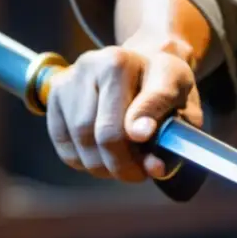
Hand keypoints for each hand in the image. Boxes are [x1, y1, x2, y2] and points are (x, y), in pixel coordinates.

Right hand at [46, 36, 202, 181]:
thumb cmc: (162, 85)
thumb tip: (151, 158)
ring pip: (82, 139)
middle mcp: (98, 63)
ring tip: (121, 168)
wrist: (139, 64)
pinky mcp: (54, 94)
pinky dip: (82, 160)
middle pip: (106, 131)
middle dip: (123, 164)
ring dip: (102, 165)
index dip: (143, 132)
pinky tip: (99, 159)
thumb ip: (174, 127)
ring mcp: (72, 78)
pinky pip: (64, 142)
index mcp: (135, 62)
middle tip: (137, 175)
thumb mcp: (182, 98)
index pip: (143, 102)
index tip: (151, 157)